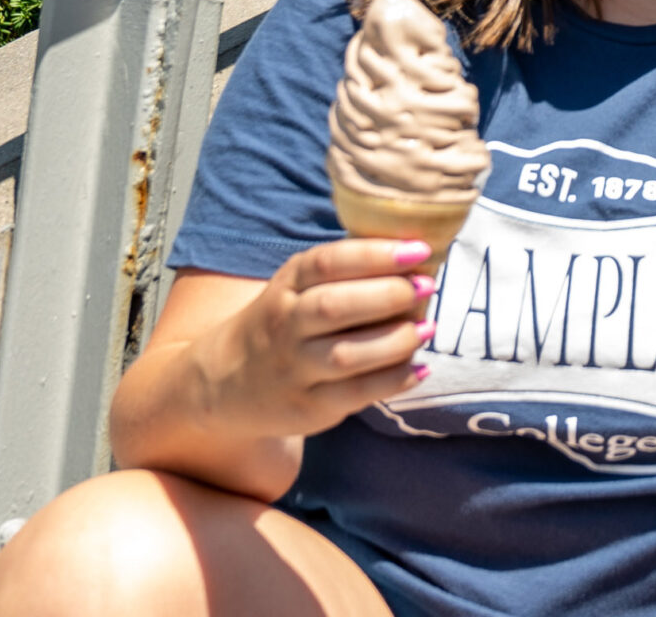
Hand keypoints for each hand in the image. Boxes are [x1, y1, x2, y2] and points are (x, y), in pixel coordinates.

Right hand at [185, 238, 434, 439]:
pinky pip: (356, 394)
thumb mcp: (298, 284)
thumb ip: (345, 269)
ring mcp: (294, 368)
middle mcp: (286, 324)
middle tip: (427, 286)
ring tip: (426, 327)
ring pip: (347, 355)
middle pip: (335, 307)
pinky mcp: (308, 406)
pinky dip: (394, 380)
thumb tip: (416, 253)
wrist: (228, 379)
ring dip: (395, 340)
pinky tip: (421, 367)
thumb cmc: (285, 320)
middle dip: (388, 294)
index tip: (418, 249)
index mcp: (288, 284)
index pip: (328, 262)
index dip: (374, 254)